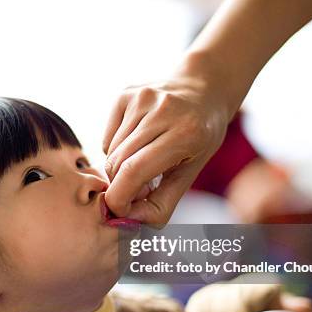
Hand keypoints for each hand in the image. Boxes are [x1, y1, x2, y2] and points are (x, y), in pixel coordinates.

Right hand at [102, 61, 231, 224]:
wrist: (204, 90)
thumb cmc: (200, 137)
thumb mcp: (192, 172)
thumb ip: (162, 203)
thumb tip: (129, 221)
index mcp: (184, 133)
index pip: (134, 171)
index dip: (119, 198)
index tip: (120, 211)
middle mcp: (161, 110)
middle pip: (118, 163)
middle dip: (121, 185)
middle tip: (138, 189)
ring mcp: (141, 98)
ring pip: (110, 152)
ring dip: (121, 166)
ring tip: (143, 160)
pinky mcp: (125, 94)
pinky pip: (108, 137)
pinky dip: (117, 148)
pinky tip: (137, 140)